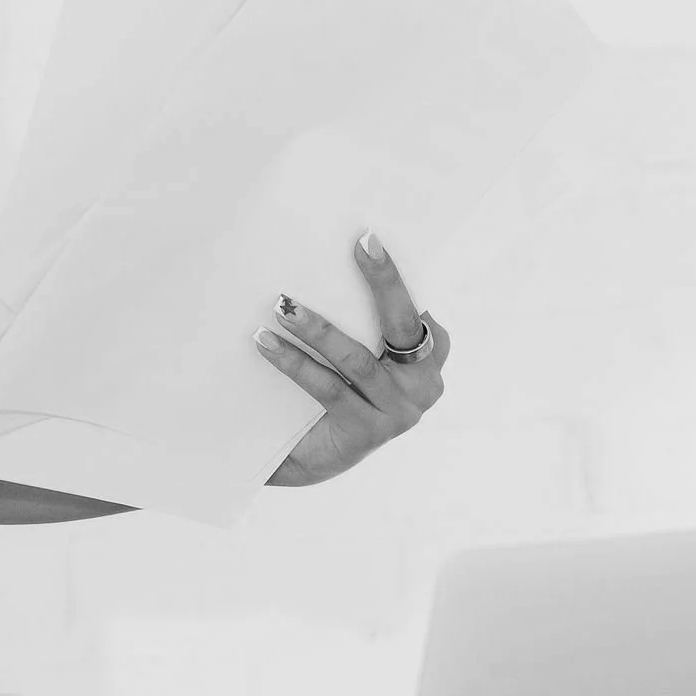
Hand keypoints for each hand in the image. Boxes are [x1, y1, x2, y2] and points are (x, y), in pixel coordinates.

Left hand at [258, 231, 449, 488]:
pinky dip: (295, 363)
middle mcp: (424, 385)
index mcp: (429, 358)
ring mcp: (399, 413)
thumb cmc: (337, 389)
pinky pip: (329, 389)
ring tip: (283, 306)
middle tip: (359, 246)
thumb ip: (361, 320)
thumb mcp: (357, 352)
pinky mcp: (366, 434)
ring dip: (317, 329)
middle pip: (402, 326)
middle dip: (383, 283)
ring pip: (357, 360)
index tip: (367, 239)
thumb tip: (325, 260)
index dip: (394, 276)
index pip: (417, 309)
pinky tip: (266, 343)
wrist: (311, 456)